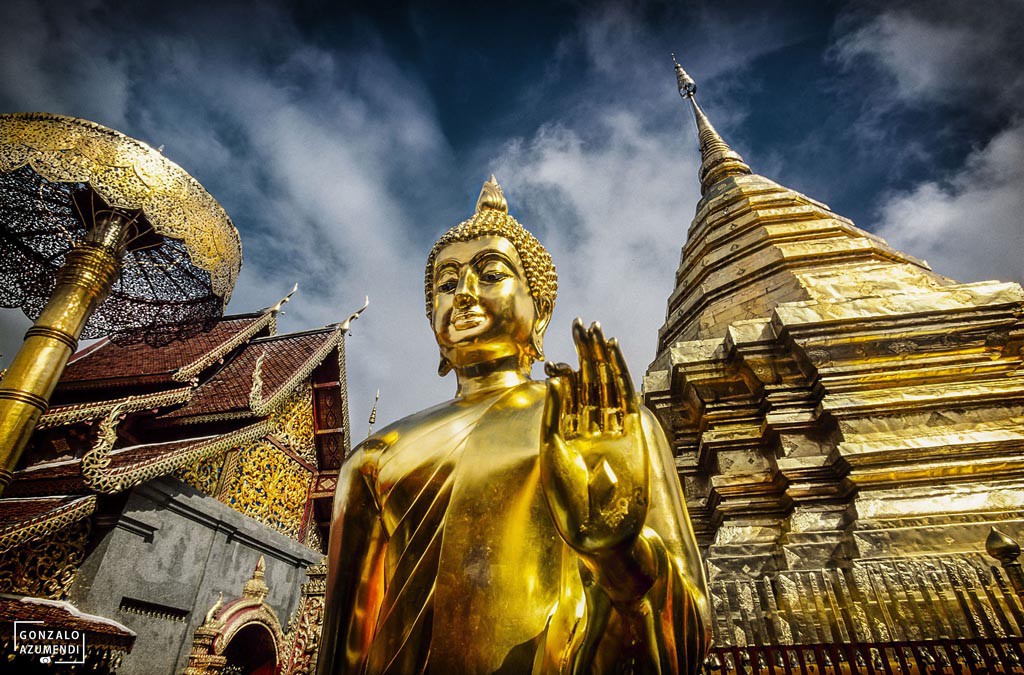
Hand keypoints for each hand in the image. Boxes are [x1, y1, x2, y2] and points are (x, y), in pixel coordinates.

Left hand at [540, 319, 649, 557]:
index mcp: (565, 435)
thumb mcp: (553, 452)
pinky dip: (620, 374)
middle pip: (588, 383)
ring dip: (601, 358)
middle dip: (585, 354)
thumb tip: (555, 377)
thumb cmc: (569, 503)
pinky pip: (626, 399)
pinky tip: (614, 352)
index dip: (564, 371)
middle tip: (581, 324)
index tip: (558, 352)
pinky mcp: (632, 435)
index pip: (566, 394)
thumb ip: (555, 414)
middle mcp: (588, 429)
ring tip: (596, 330)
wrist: (600, 533)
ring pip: (606, 385)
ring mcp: (611, 430)